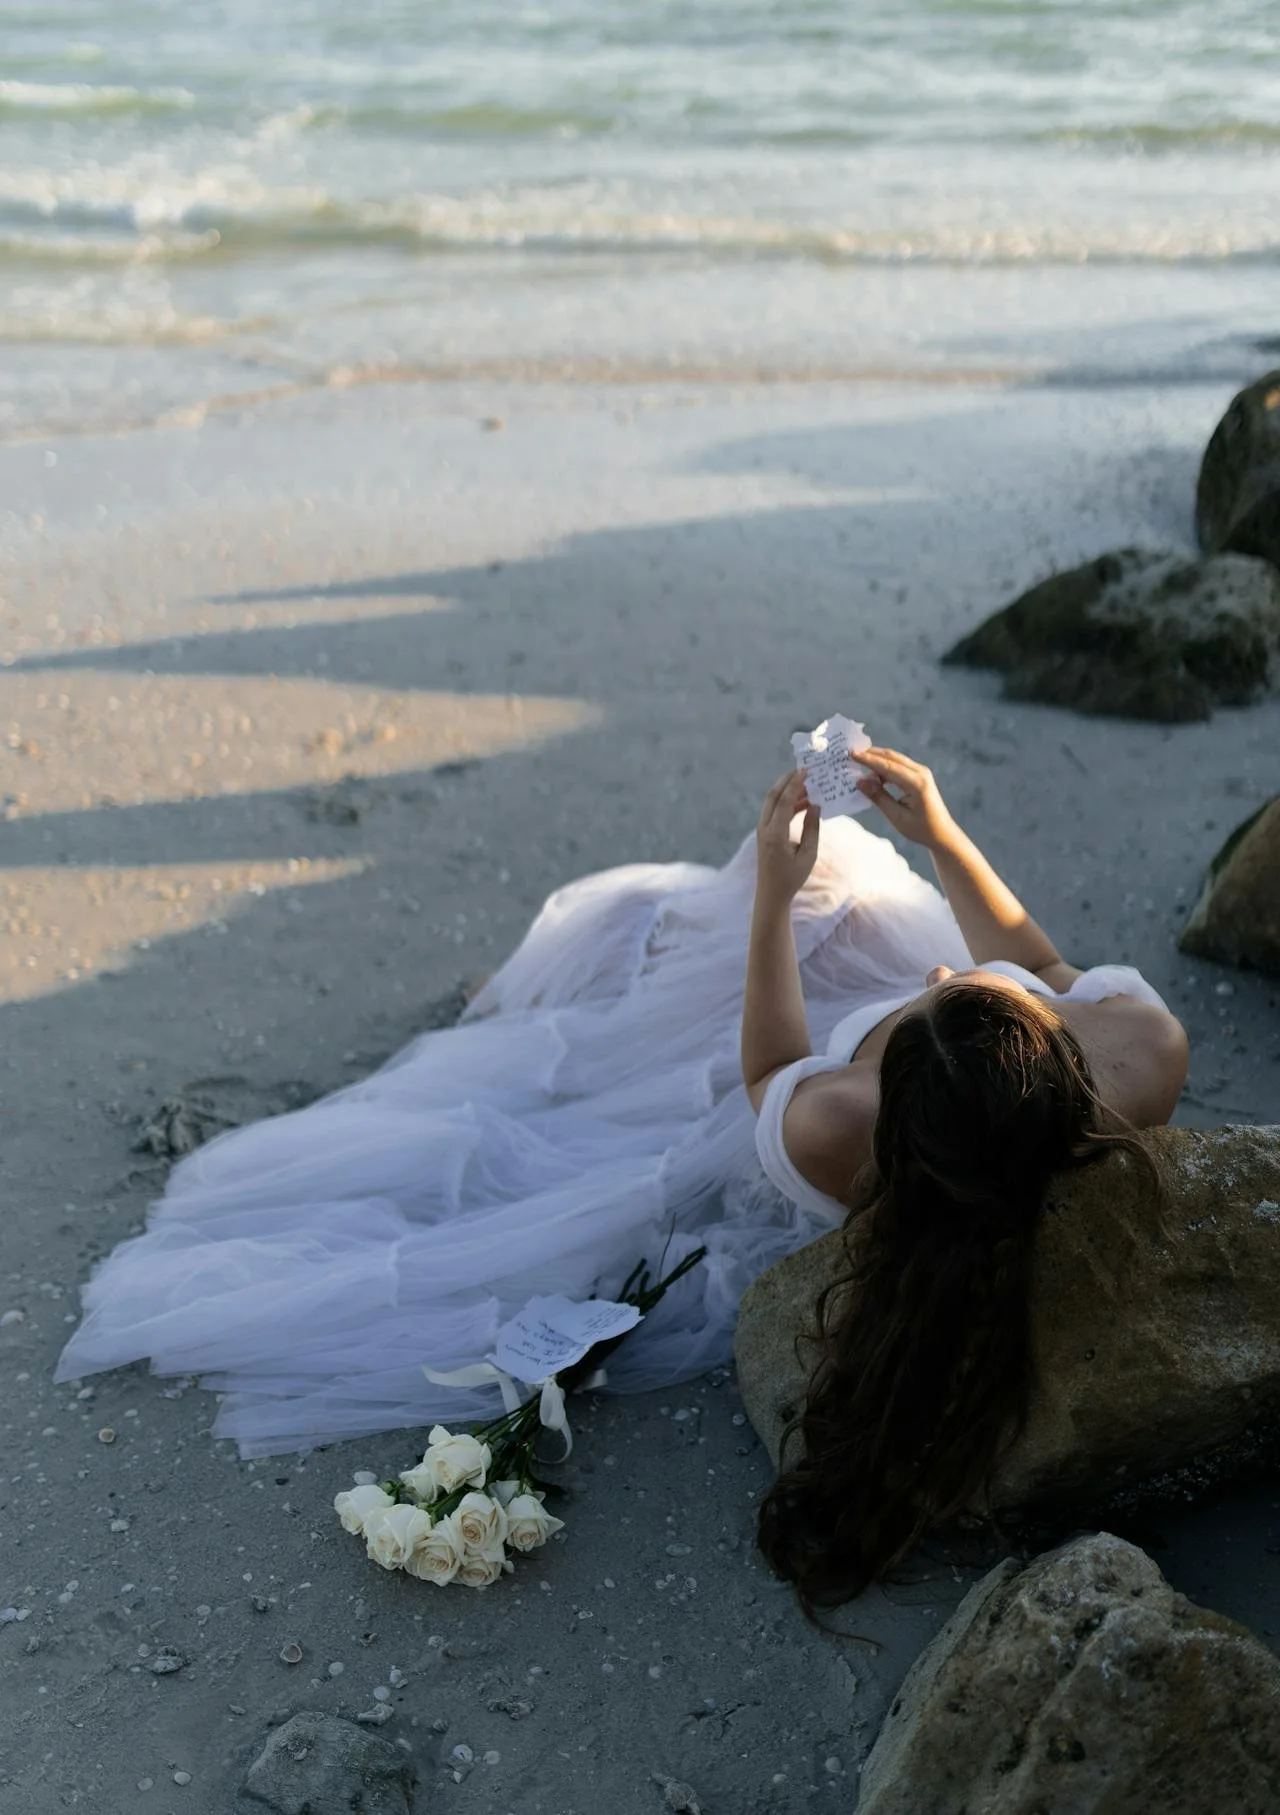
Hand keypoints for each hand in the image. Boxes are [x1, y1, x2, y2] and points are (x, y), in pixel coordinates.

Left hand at [755, 770, 819, 905]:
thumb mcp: (808, 854)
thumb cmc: (792, 877)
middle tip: (804, 770)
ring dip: (788, 791)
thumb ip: (812, 828)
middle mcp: (765, 828)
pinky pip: (774, 811)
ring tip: (807, 785)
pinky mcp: (764, 833)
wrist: (772, 894)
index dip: (795, 784)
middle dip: (787, 781)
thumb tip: (816, 805)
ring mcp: (762, 830)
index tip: (805, 770)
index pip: (784, 801)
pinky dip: (786, 804)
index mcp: (775, 834)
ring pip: (772, 802)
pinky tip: (803, 803)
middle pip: (773, 796)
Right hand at [854, 747, 958, 849]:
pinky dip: (884, 767)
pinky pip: (898, 766)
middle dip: (871, 754)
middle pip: (891, 757)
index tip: (851, 754)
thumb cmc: (921, 829)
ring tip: (858, 762)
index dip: (868, 759)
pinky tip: (872, 774)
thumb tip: (860, 781)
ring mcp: (921, 772)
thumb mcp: (897, 816)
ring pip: (895, 759)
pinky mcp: (919, 776)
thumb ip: (878, 797)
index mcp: (917, 783)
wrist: (942, 833)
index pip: (888, 766)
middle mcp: (921, 773)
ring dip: (877, 760)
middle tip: (851, 753)